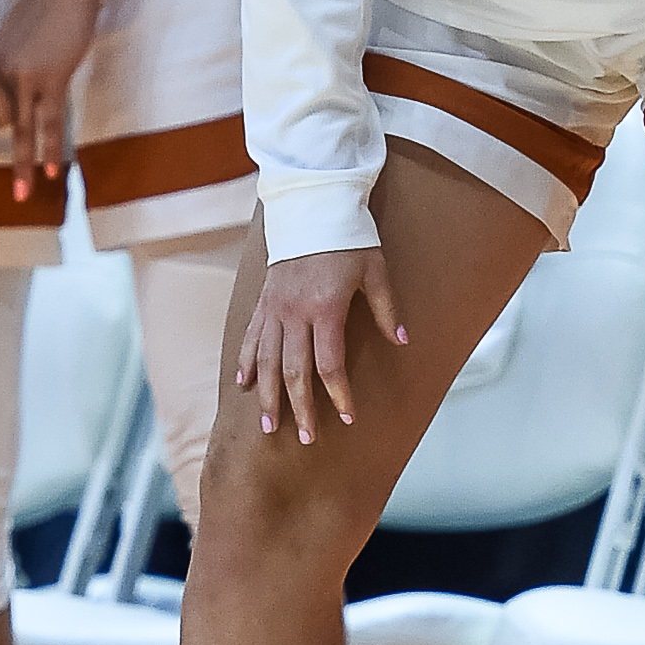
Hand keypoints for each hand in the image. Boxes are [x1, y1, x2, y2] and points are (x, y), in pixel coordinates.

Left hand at [0, 0, 102, 202]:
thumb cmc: (44, 3)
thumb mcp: (14, 32)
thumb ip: (4, 55)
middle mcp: (2, 75)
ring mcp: (26, 79)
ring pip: (21, 130)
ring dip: (20, 164)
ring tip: (19, 194)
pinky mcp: (52, 79)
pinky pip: (51, 121)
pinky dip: (52, 148)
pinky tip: (52, 171)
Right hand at [236, 247, 406, 444]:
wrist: (312, 206)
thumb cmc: (350, 238)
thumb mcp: (376, 270)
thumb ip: (386, 310)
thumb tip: (401, 342)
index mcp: (325, 308)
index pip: (330, 364)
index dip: (339, 394)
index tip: (348, 417)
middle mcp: (294, 313)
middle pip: (294, 371)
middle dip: (300, 408)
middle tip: (306, 438)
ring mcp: (274, 308)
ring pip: (267, 360)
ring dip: (268, 395)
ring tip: (269, 425)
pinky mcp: (262, 300)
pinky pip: (251, 338)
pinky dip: (246, 363)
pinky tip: (243, 386)